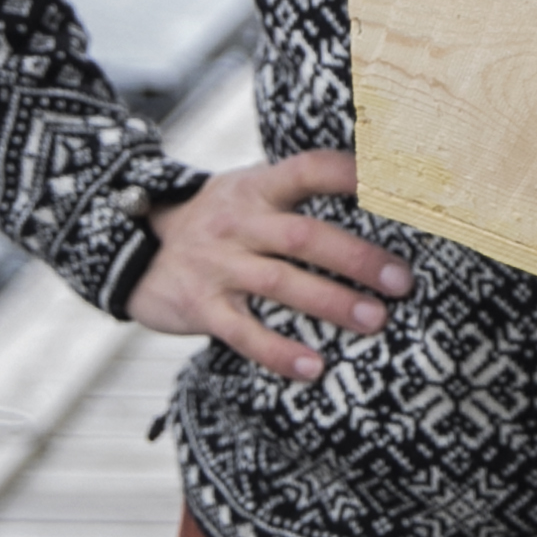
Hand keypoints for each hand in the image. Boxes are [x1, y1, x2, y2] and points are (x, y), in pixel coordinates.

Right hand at [124, 149, 410, 383]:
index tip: (394, 187)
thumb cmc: (217, 222)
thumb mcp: (249, 192)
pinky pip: (243, 332)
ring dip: (330, 302)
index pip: (307, 169)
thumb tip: (379, 191)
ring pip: (279, 283)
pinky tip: (313, 367)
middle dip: (356, 258)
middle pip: (302, 236)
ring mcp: (217, 265)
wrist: (135, 248)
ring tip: (374, 321)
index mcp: (257, 188)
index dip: (349, 175)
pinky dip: (278, 352)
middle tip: (401, 281)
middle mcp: (238, 222)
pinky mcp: (200, 306)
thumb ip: (296, 193)